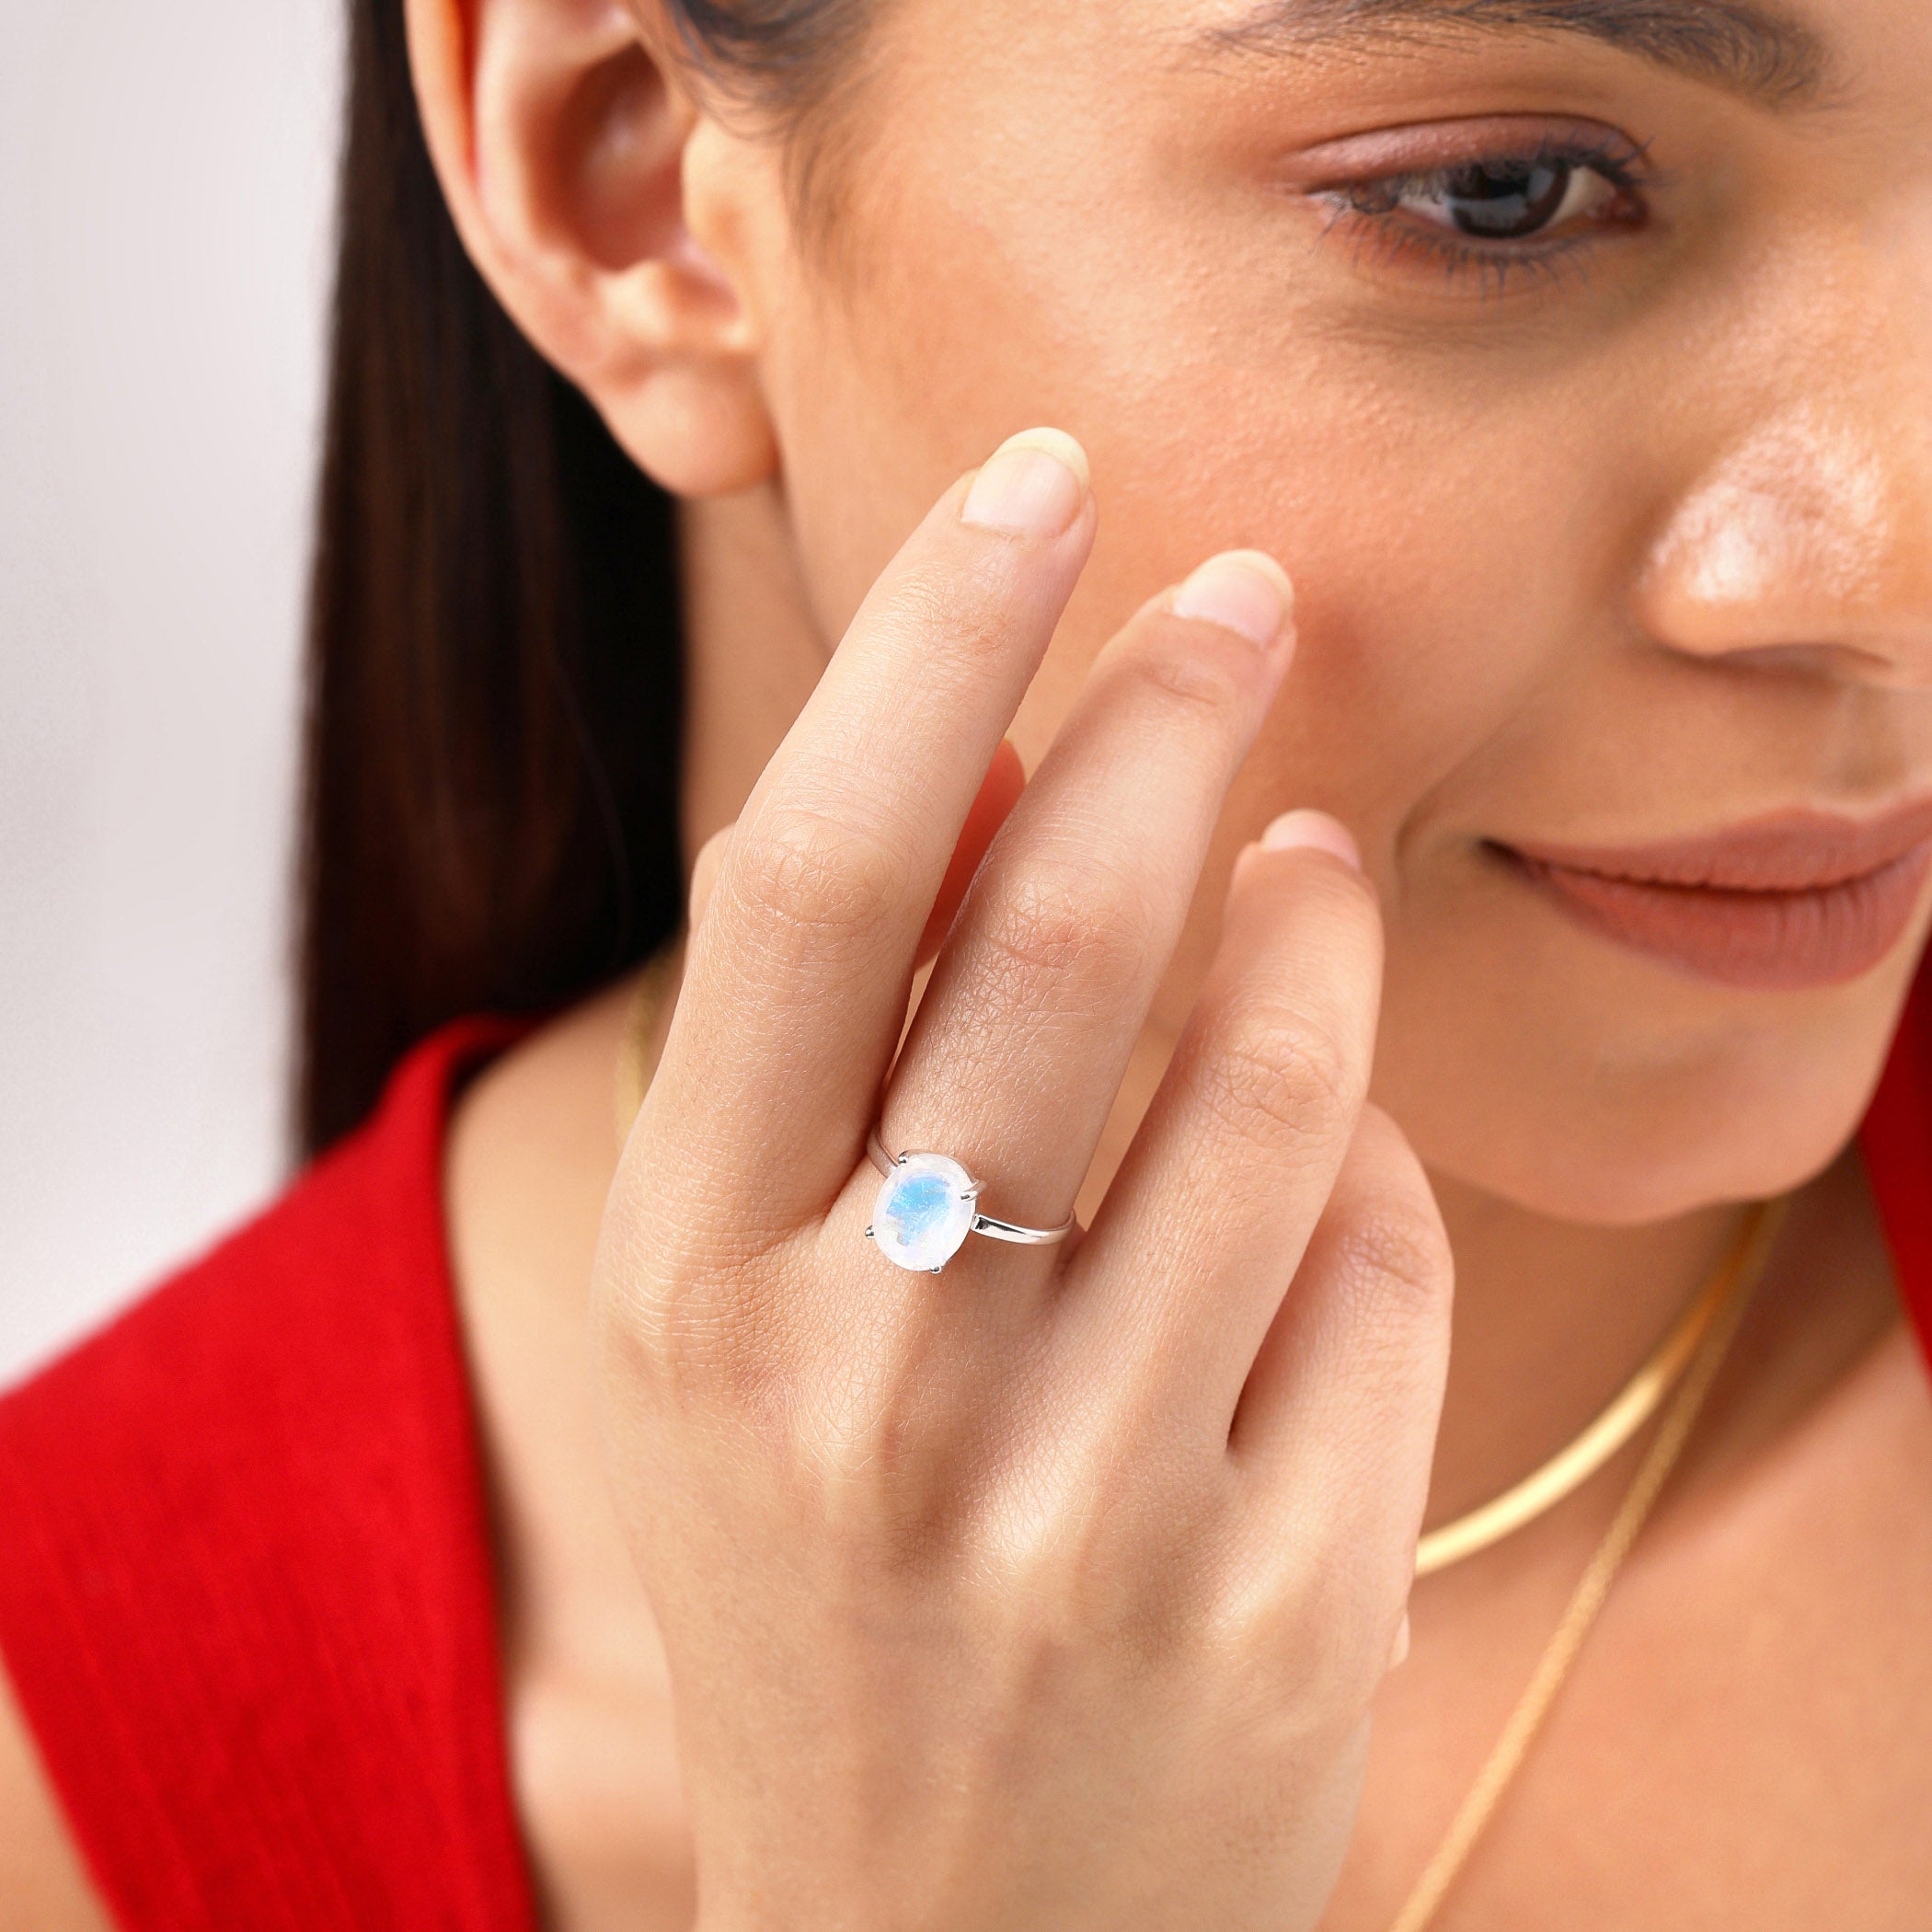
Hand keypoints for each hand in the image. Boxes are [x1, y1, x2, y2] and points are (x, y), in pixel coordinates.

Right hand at [592, 430, 1451, 1931]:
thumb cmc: (835, 1578)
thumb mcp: (750, 1328)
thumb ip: (838, 1063)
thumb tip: (988, 769)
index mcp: (695, 1281)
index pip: (819, 876)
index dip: (933, 644)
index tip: (1040, 487)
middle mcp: (865, 1380)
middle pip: (1064, 930)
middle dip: (1168, 709)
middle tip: (1241, 593)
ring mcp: (1077, 1502)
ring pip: (1276, 1078)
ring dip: (1310, 922)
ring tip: (1306, 859)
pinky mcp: (1274, 1600)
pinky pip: (1375, 1263)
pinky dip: (1367, 1163)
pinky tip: (1323, 1153)